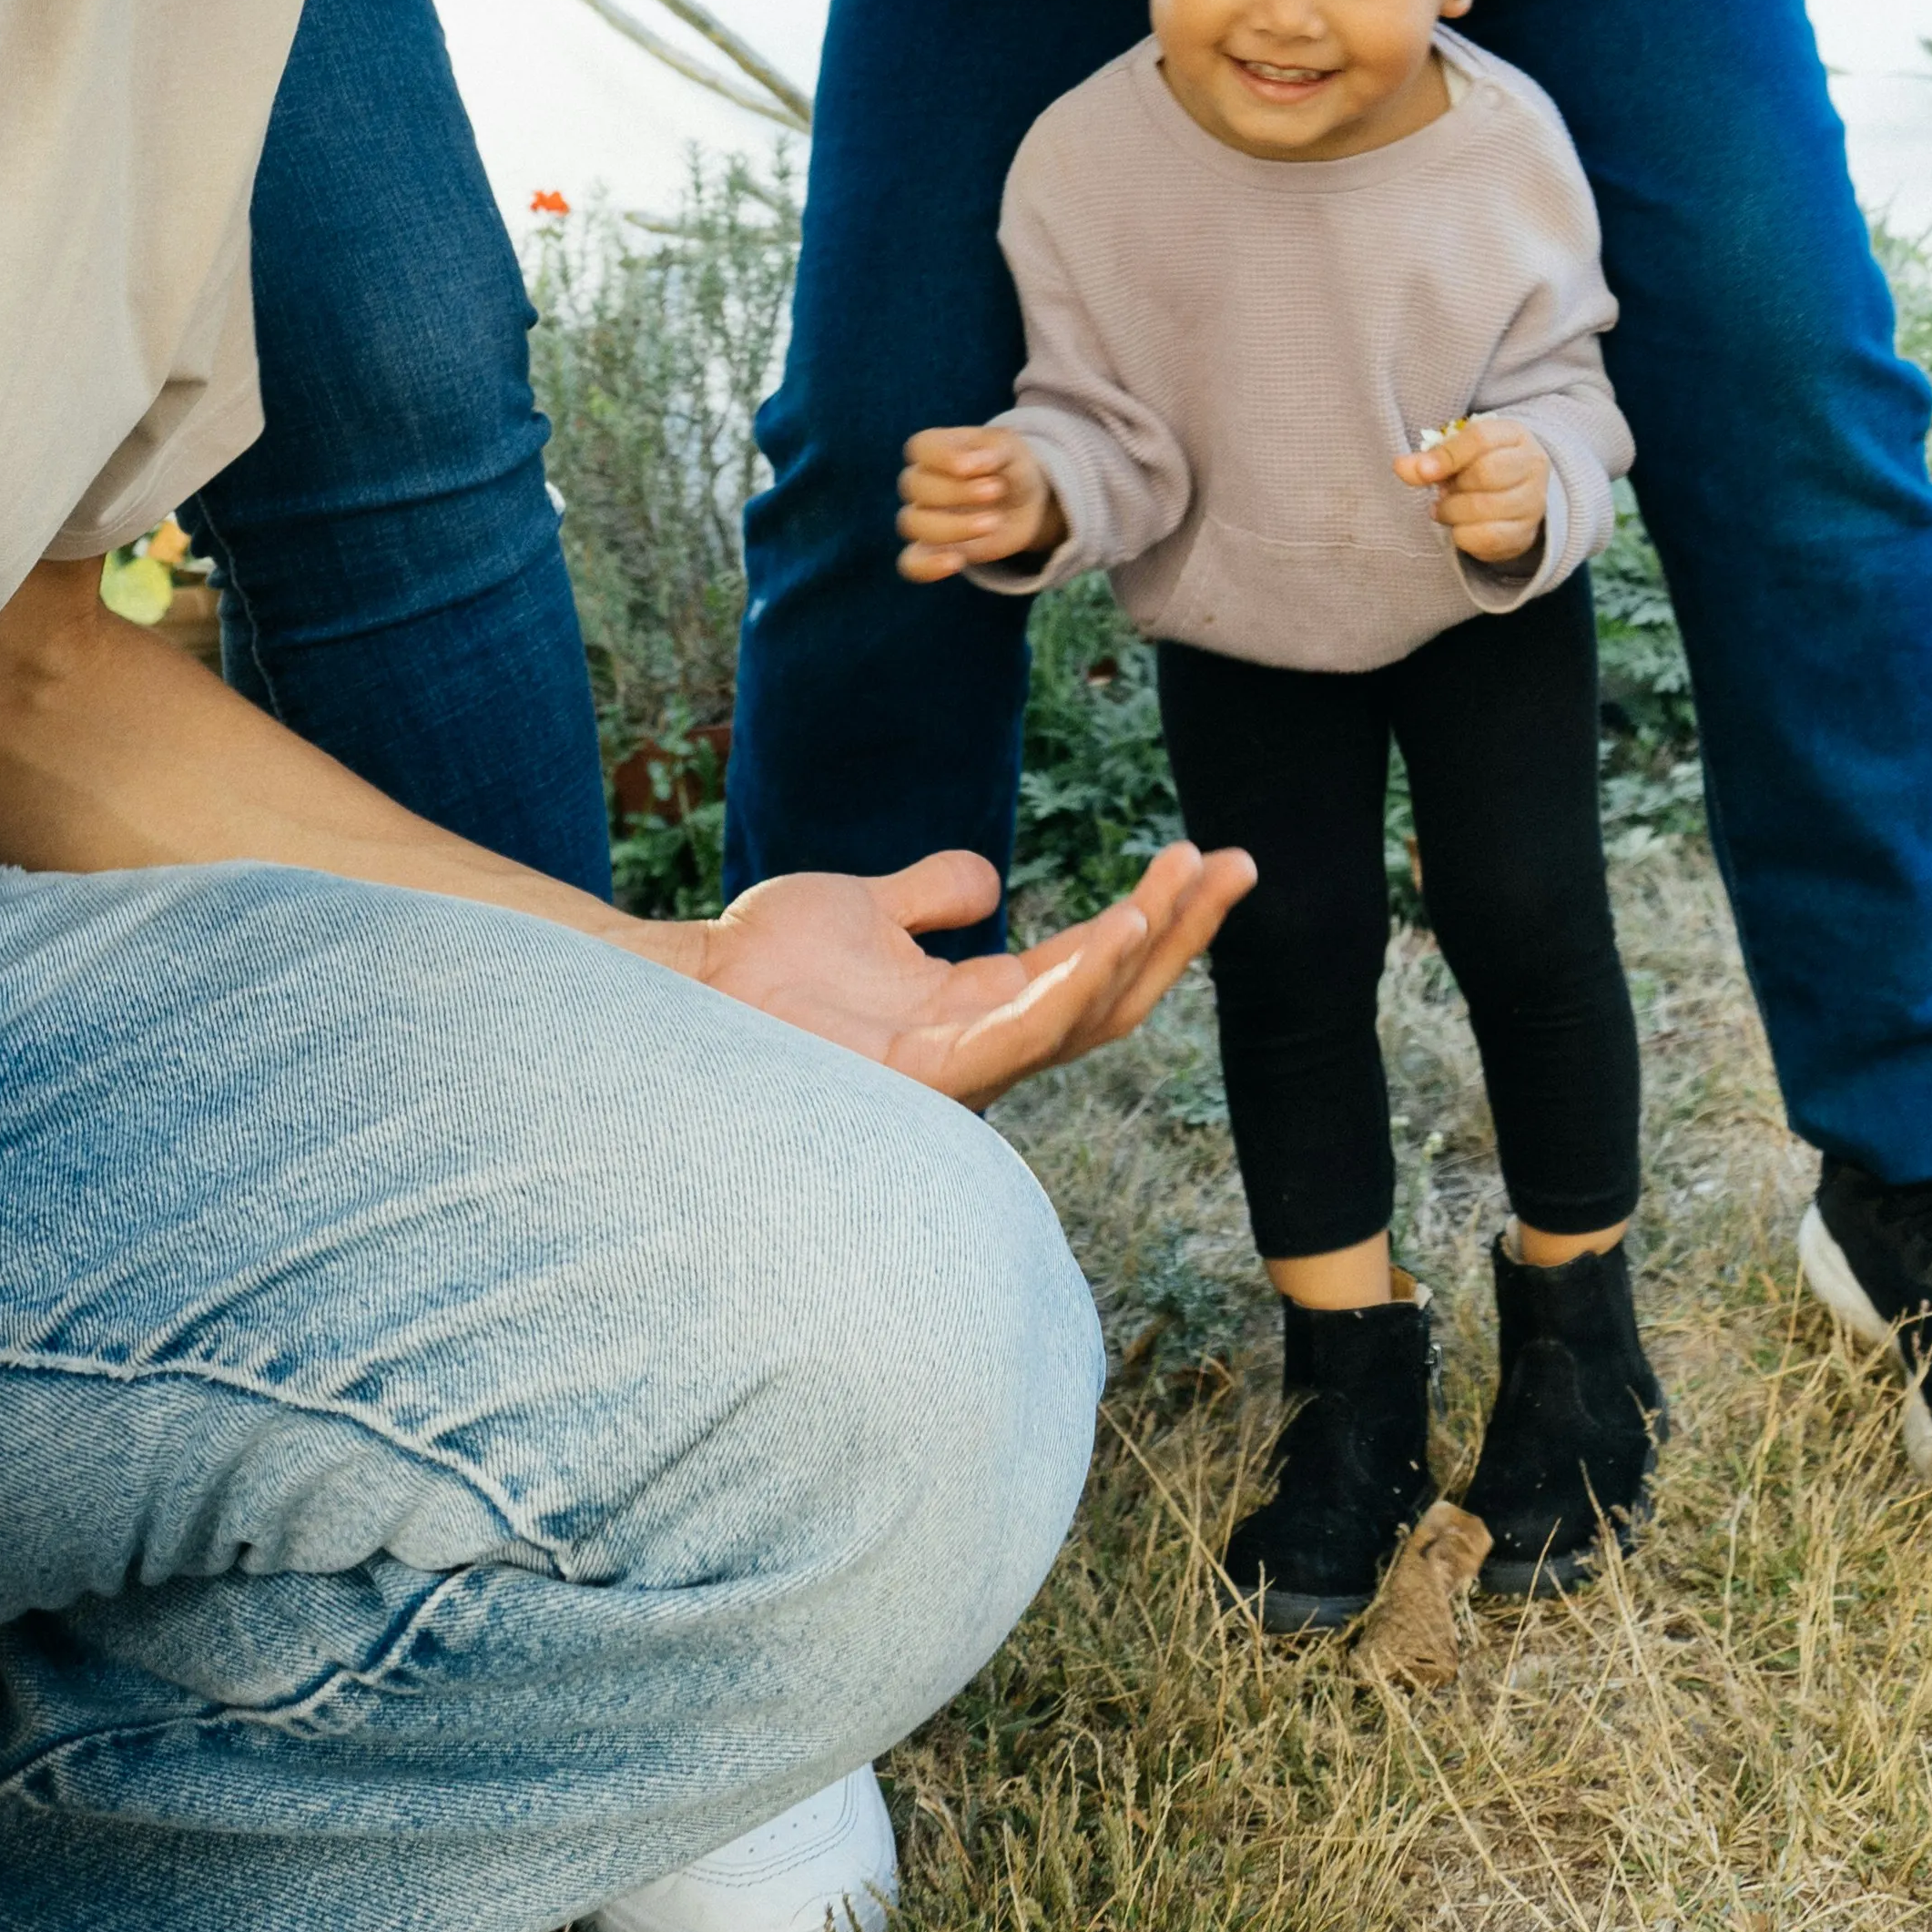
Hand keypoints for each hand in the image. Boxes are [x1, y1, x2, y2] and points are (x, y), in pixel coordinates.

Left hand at [695, 842, 1254, 1103]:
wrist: (692, 988)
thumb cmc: (765, 963)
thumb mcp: (866, 908)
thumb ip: (930, 894)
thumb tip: (987, 878)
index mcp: (978, 1005)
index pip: (1091, 966)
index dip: (1155, 918)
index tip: (1204, 855)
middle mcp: (982, 1043)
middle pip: (1110, 996)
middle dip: (1180, 934)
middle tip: (1238, 864)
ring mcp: (959, 1068)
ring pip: (1081, 1015)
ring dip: (1145, 950)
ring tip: (1190, 883)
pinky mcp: (927, 1076)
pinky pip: (1021, 1032)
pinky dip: (1076, 986)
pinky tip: (1119, 935)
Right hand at [897, 422, 1064, 579]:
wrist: (1026, 504)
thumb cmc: (1012, 468)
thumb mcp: (1012, 451)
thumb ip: (992, 452)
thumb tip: (969, 464)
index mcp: (937, 448)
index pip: (919, 447)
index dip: (940, 457)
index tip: (969, 467)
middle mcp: (922, 482)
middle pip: (915, 485)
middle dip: (956, 492)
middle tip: (996, 491)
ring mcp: (924, 517)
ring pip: (911, 523)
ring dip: (951, 526)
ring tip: (993, 522)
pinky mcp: (932, 551)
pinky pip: (911, 564)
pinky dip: (927, 567)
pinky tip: (958, 562)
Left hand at [1395, 411, 1550, 562]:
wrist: (1515, 494)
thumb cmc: (1481, 466)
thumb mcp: (1458, 453)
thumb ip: (1429, 459)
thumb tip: (1401, 467)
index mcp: (1514, 435)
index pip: (1481, 438)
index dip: (1447, 455)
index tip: (1423, 472)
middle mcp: (1532, 465)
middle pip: (1485, 474)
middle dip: (1452, 487)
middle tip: (1440, 492)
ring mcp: (1533, 501)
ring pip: (1486, 508)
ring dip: (1453, 512)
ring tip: (1444, 509)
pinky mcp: (1526, 533)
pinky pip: (1489, 537)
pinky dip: (1463, 535)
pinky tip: (1457, 527)